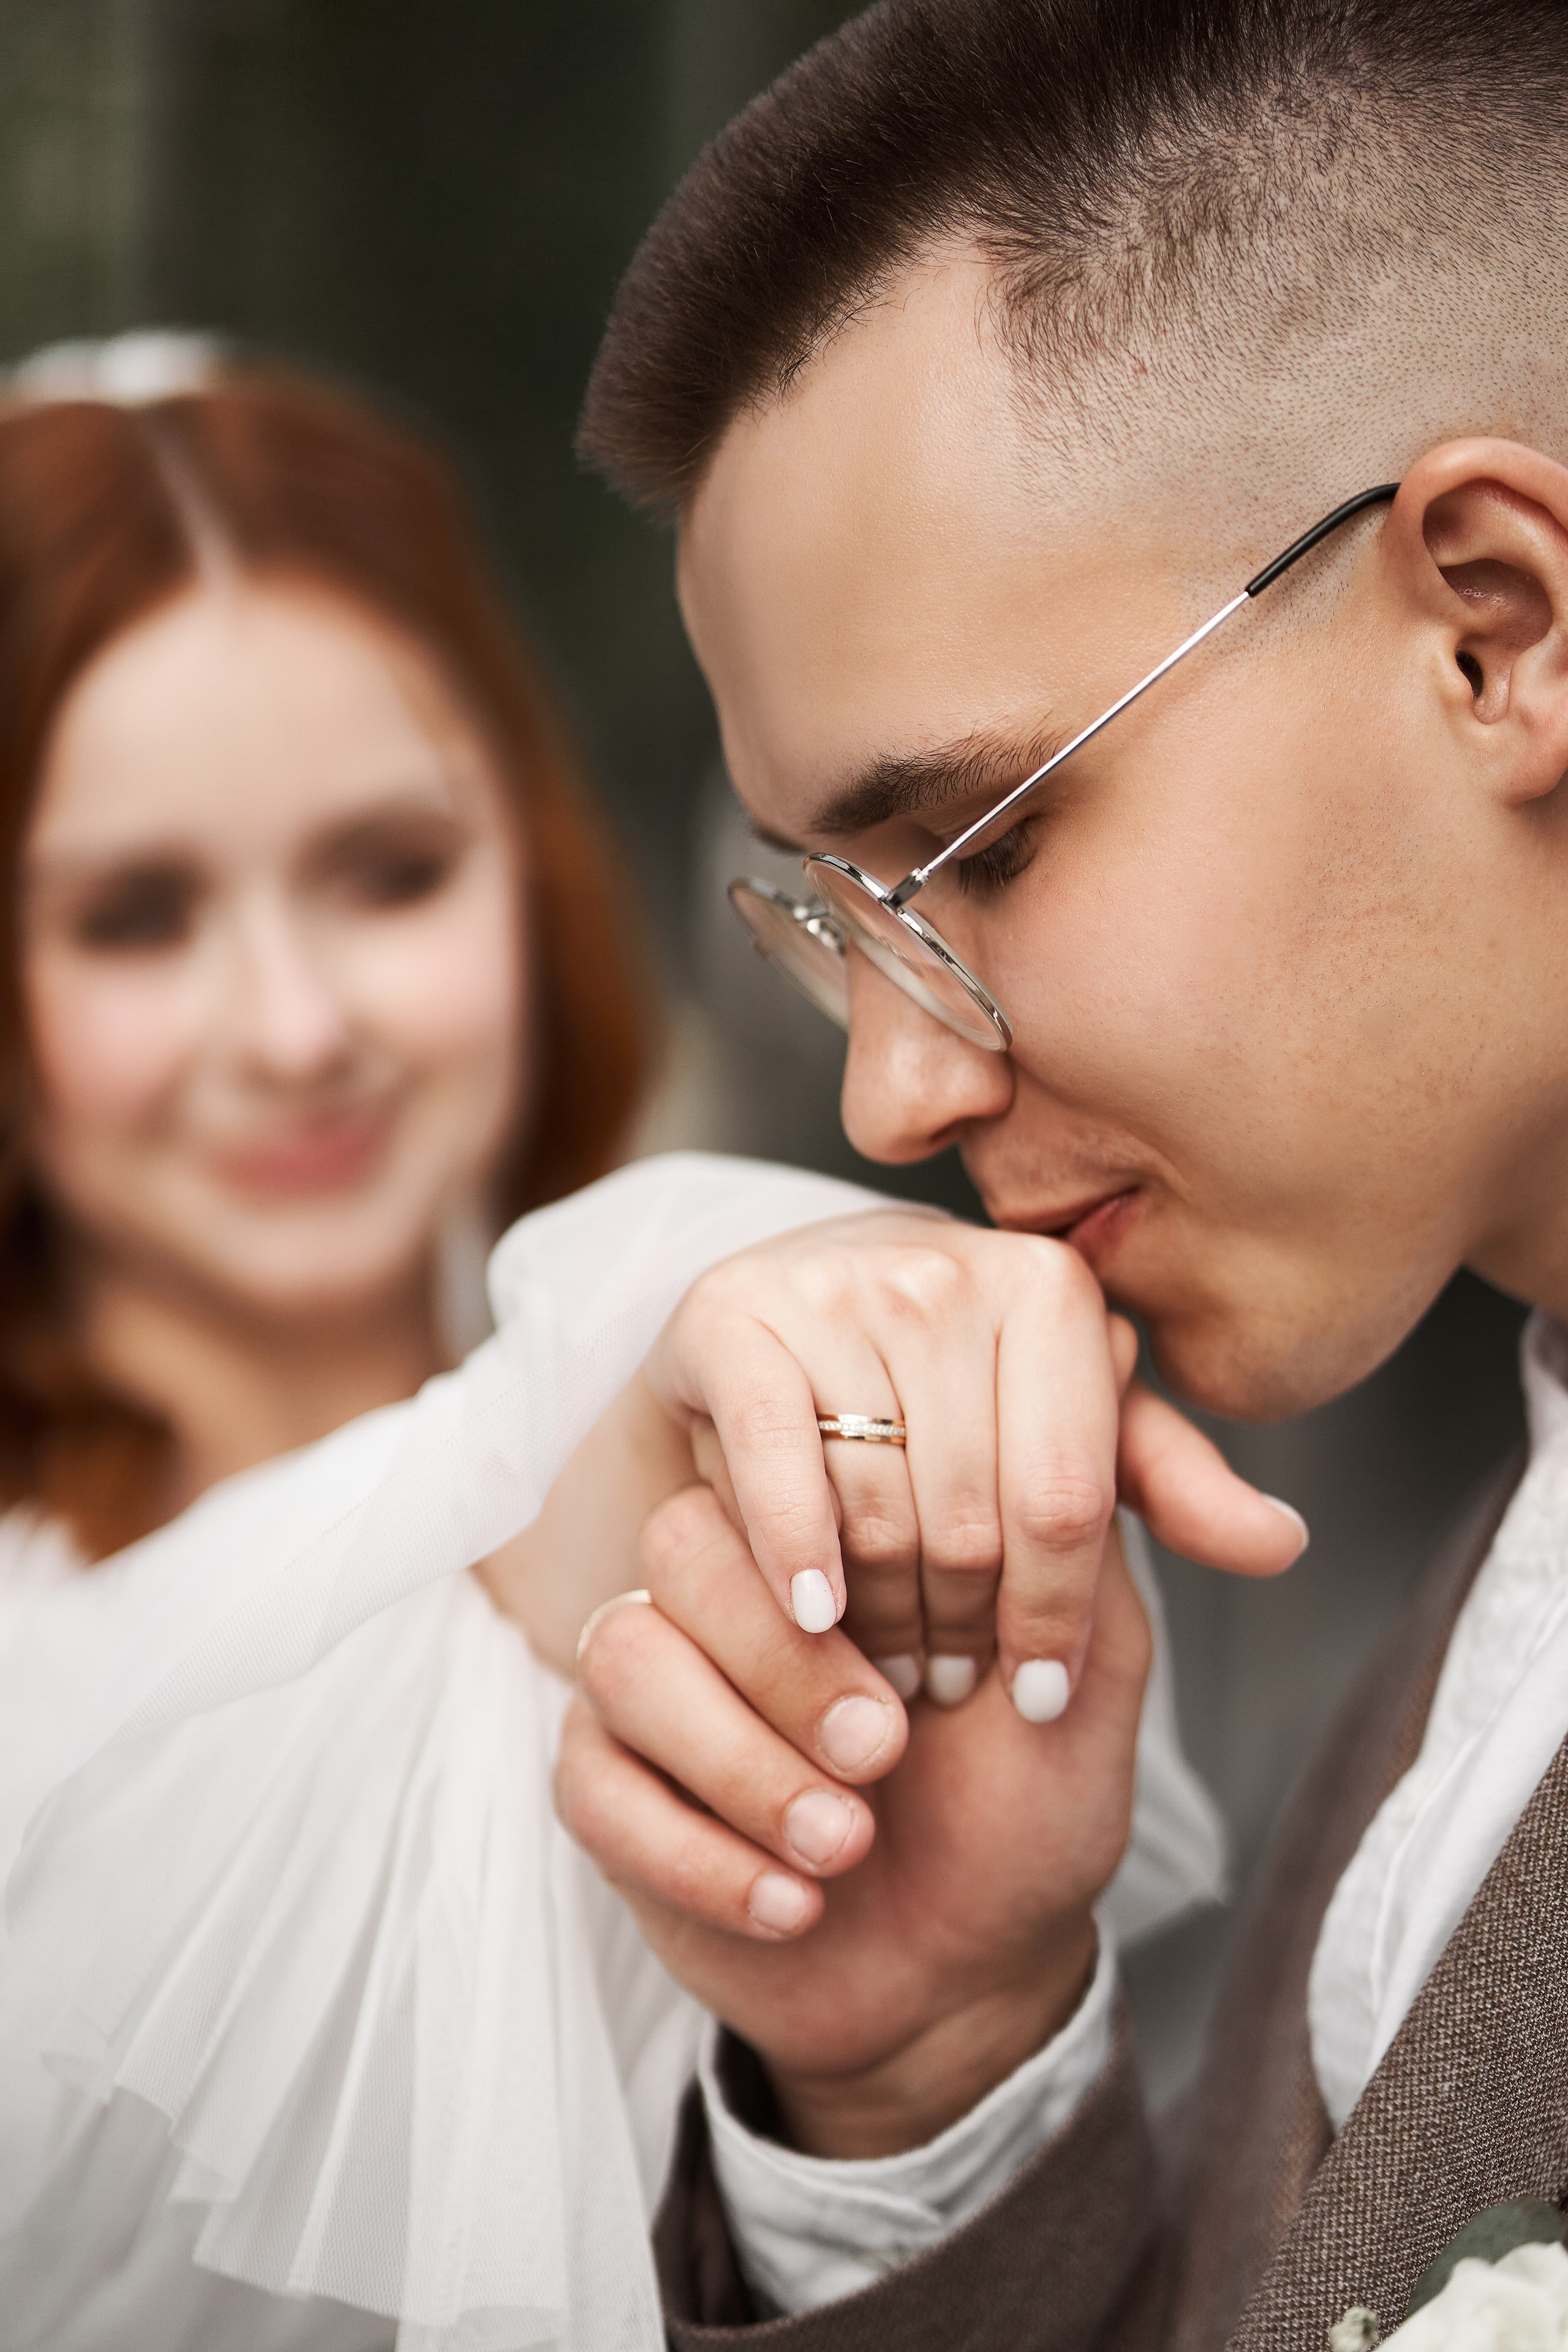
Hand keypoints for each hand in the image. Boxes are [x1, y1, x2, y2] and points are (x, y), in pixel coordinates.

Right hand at [559, 1482, 1148, 2154]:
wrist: (972, 1970)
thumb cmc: (1025, 1812)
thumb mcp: (1089, 1682)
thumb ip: (1075, 1567)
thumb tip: (1072, 1442)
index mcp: (828, 1539)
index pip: (783, 1470)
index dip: (843, 1558)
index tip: (932, 1664)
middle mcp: (725, 1592)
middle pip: (681, 1546)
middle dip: (785, 1661)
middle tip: (882, 1751)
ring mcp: (654, 1686)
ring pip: (624, 1656)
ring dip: (739, 1761)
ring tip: (844, 1844)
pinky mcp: (606, 1789)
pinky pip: (592, 1786)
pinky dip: (696, 1856)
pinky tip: (792, 1906)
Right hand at [645, 1211, 1303, 1713]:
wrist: (788, 1330)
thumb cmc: (948, 1397)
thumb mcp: (1066, 1434)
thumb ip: (1165, 1484)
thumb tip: (1280, 1542)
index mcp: (1048, 1287)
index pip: (1068, 1494)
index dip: (1057, 1613)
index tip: (1040, 1690)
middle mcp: (945, 1265)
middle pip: (972, 1512)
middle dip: (966, 1626)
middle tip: (951, 1685)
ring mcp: (833, 1283)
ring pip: (877, 1503)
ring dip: (884, 1616)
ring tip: (888, 1667)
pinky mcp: (732, 1315)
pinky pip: (776, 1461)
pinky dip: (794, 1552)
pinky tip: (814, 1615)